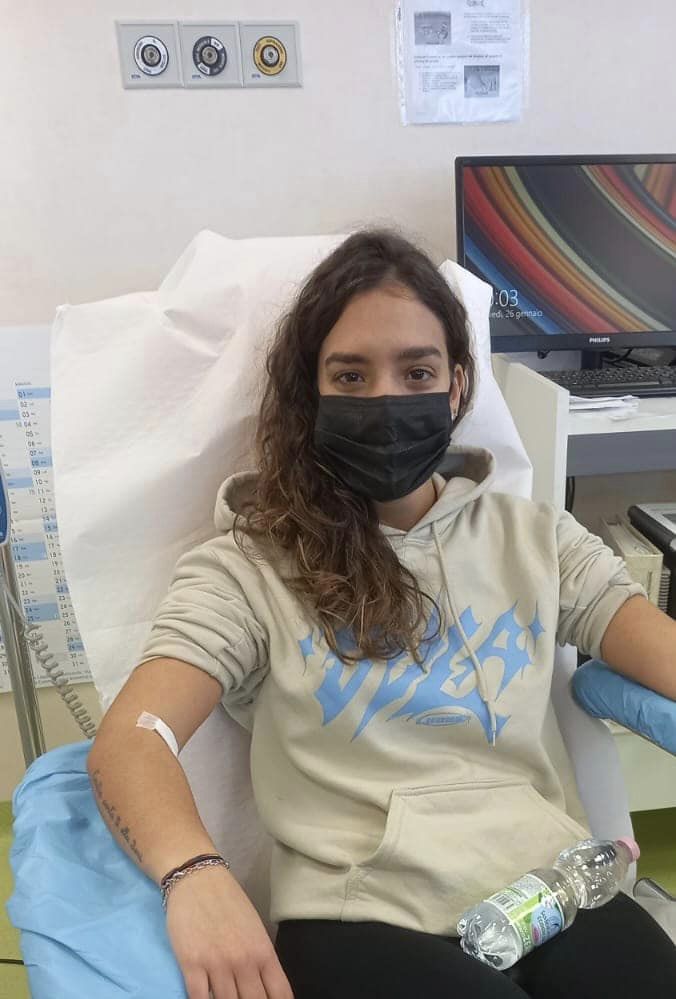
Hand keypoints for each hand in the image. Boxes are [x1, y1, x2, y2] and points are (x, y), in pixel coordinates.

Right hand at [165, 865, 294, 998]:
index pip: (279, 994)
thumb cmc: (228, 902)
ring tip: (227, 997)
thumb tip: (265, 988)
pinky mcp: (191, 964)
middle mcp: (244, 961)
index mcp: (263, 952)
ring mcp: (217, 964)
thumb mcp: (254, 929)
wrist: (198, 878)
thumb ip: (261, 960)